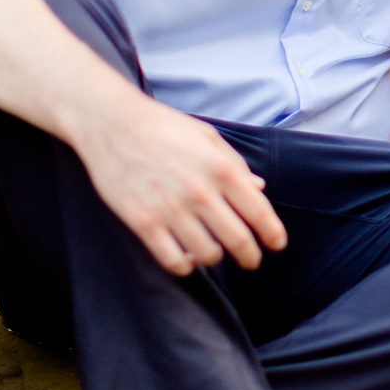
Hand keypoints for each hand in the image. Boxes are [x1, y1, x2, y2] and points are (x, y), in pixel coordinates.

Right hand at [71, 92, 287, 275]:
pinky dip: (185, 266)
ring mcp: (171, 209)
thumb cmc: (163, 126)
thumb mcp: (207, 137)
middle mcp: (201, 192)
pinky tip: (187, 259)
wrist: (112, 122)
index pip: (259, 213)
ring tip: (214, 253)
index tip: (276, 245)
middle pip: (238, 240)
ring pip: (208, 255)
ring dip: (216, 259)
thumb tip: (259, 189)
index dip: (273, 234)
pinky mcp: (143, 222)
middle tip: (251, 261)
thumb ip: (235, 164)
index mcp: (222, 169)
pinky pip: (173, 260)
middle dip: (250, 256)